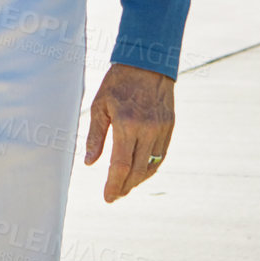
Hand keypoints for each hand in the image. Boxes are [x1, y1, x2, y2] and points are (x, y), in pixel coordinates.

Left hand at [83, 63, 174, 202]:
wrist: (148, 62)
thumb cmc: (119, 82)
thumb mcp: (100, 106)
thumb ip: (95, 136)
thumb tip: (89, 163)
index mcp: (127, 124)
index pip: (120, 165)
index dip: (113, 185)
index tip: (107, 197)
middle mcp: (147, 129)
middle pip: (137, 171)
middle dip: (125, 187)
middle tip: (114, 196)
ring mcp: (161, 128)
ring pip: (151, 166)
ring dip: (138, 180)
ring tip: (125, 186)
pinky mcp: (169, 126)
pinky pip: (161, 155)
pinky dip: (150, 167)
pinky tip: (140, 171)